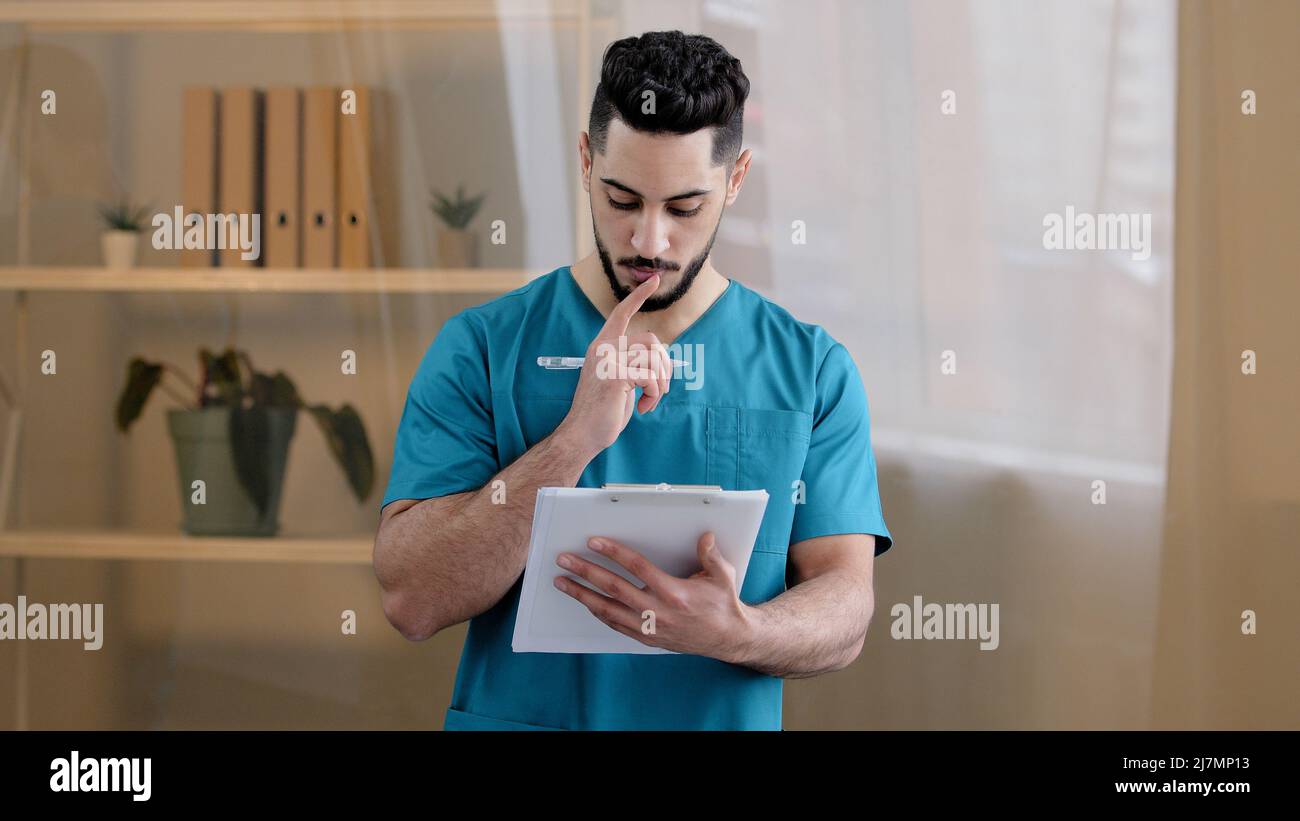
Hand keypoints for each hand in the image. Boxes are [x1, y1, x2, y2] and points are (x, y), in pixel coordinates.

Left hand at [552, 531, 754, 661]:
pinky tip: (584, 601)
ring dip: (582, 595)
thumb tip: (704, 536)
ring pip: (608, 609)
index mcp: (674, 592)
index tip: (594, 542)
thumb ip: (711, 555)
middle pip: (614, 588)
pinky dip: (597, 612)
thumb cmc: (723, 604)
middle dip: (586, 572)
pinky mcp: (647, 638)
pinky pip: (615, 624)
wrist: (726, 639)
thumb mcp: (723, 576)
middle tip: (564, 560)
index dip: (614, 553)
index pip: (637, 568)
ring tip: (562, 582)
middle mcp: (658, 612)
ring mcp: (650, 627)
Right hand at [557, 274, 673, 456]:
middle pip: (652, 341)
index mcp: (603, 346)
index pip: (621, 313)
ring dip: (660, 385)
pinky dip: (654, 395)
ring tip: (649, 400)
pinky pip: (651, 377)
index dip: (639, 296)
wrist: (583, 433)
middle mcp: (603, 348)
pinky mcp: (615, 376)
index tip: (654, 280)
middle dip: (665, 367)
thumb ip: (635, 364)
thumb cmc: (603, 410)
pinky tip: (643, 408)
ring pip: (654, 359)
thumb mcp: (620, 380)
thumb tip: (664, 360)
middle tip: (659, 389)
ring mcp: (608, 361)